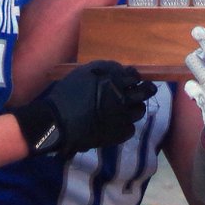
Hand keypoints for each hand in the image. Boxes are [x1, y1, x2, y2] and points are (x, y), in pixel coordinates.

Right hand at [13, 60, 151, 156]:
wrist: (56, 121)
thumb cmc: (65, 95)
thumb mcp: (84, 74)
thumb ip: (104, 71)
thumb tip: (120, 70)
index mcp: (112, 80)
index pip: (134, 76)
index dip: (135, 78)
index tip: (135, 79)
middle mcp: (121, 97)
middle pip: (144, 92)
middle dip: (147, 89)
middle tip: (148, 89)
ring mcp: (121, 116)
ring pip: (139, 111)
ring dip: (136, 108)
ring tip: (131, 108)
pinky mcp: (118, 133)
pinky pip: (130, 129)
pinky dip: (126, 126)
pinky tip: (119, 124)